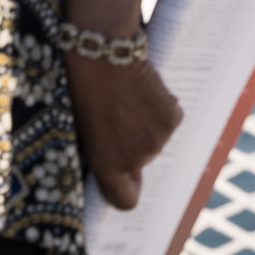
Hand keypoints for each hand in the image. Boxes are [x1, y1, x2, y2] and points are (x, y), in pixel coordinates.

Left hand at [62, 0, 182, 211]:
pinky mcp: (172, 117)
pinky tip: (144, 88)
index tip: (128, 178)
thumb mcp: (83, 129)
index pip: (125, 200)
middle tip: (117, 112)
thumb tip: (124, 164)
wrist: (101, 54)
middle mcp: (136, 159)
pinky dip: (161, 104)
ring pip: (156, 135)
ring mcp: (157, 139)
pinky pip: (169, 116)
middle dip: (133, 140)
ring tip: (129, 96)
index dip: (128, 189)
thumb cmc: (82, 89)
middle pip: (141, 159)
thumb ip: (103, 153)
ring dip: (147, 120)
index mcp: (107, 166)